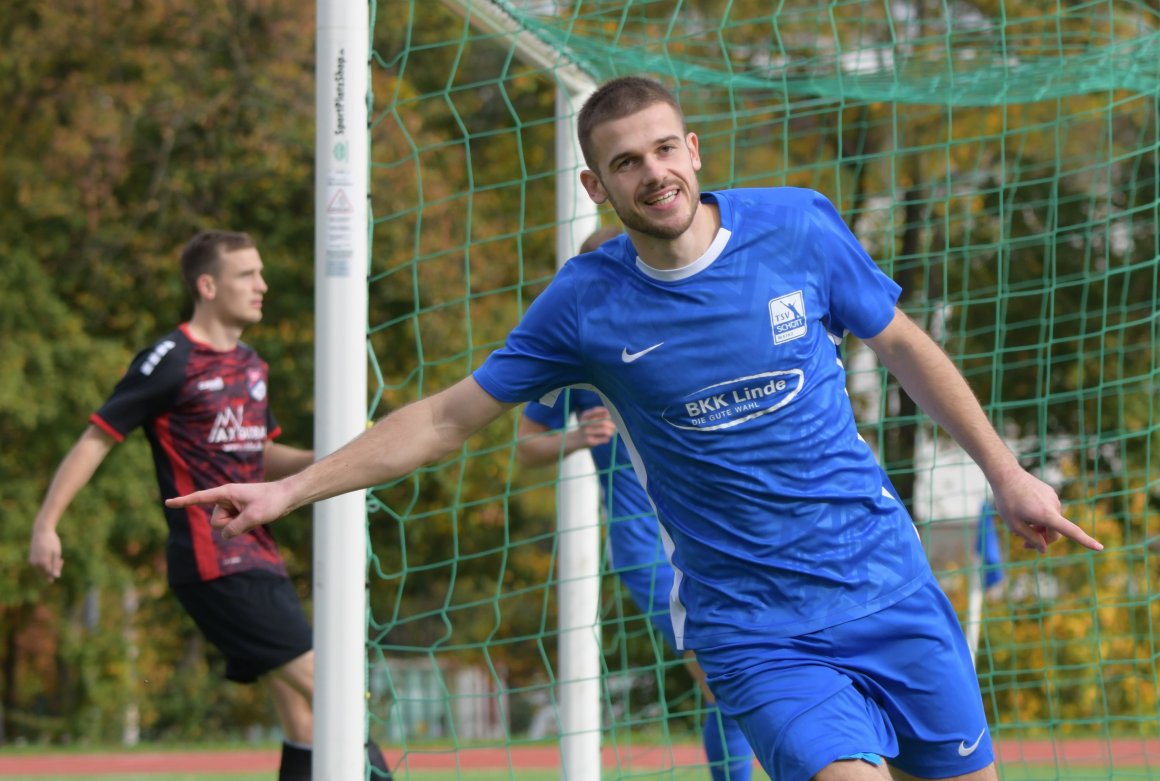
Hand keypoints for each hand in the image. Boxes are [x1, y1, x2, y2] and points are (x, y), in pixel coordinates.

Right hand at [29, 526, 63, 581]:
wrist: (41, 532)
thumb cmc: (51, 542)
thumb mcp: (56, 553)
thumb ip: (56, 565)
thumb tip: (57, 577)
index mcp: (42, 562)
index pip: (50, 574)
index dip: (57, 570)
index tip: (61, 561)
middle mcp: (35, 564)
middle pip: (46, 573)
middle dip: (54, 568)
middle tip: (61, 559)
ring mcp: (32, 562)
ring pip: (42, 570)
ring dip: (50, 566)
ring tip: (56, 558)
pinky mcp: (31, 559)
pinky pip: (39, 566)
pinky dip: (45, 563)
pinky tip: (50, 556)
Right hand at [165, 481, 291, 540]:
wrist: (288, 497)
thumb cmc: (272, 501)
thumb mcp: (253, 517)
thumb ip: (235, 528)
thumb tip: (224, 535)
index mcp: (226, 493)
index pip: (200, 498)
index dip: (183, 502)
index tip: (167, 502)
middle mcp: (226, 499)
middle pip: (216, 522)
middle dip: (230, 525)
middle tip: (250, 515)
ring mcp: (232, 506)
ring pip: (225, 527)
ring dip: (239, 527)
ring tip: (255, 516)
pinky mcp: (239, 513)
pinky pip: (234, 527)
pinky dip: (244, 527)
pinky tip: (256, 519)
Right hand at [571, 407, 616, 448]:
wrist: (574, 440)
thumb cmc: (585, 428)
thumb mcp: (588, 419)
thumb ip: (599, 416)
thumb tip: (614, 416)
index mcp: (585, 415)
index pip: (598, 411)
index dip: (608, 413)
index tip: (612, 417)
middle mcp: (585, 423)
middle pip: (604, 422)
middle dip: (612, 425)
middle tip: (615, 427)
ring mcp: (587, 432)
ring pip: (605, 430)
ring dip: (611, 432)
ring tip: (612, 433)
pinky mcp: (590, 441)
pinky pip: (604, 438)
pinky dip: (607, 438)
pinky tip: (606, 438)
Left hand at [991, 470, 1102, 552]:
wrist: (1006, 474)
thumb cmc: (1007, 501)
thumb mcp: (1014, 525)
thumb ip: (1030, 538)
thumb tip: (1044, 549)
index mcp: (1047, 515)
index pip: (1071, 531)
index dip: (1085, 541)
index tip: (1100, 548)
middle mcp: (1055, 506)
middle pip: (1055, 532)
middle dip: (1042, 540)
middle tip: (1025, 545)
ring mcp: (1054, 498)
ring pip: (1051, 521)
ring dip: (1040, 527)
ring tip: (1022, 524)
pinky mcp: (1051, 492)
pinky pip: (1048, 510)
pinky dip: (1040, 516)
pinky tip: (1025, 510)